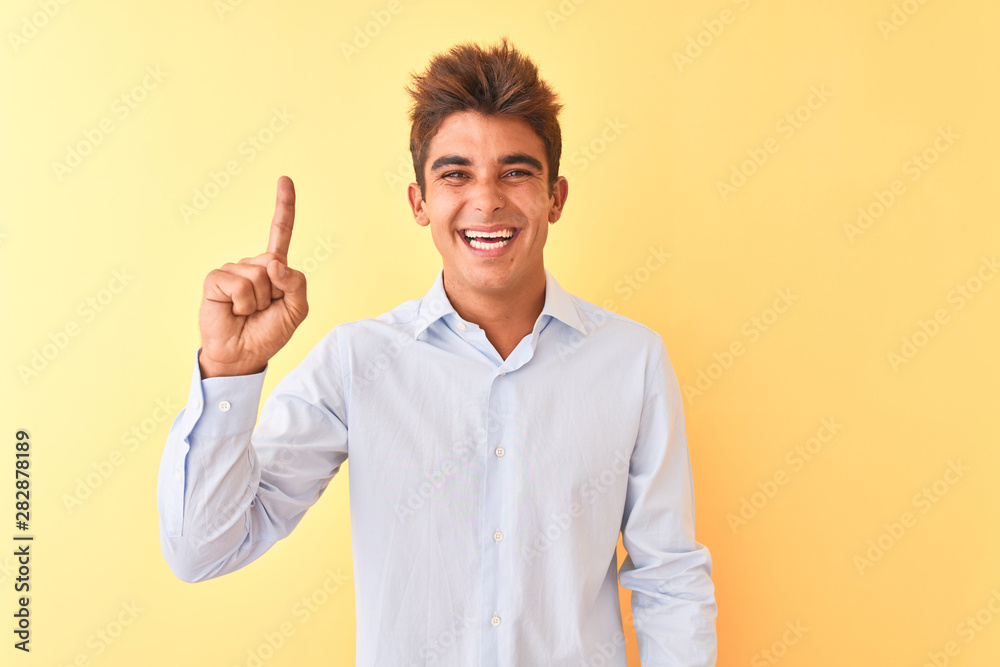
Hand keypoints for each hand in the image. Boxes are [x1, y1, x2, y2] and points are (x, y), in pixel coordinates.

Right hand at [197, 176, 308, 377]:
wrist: (243, 355)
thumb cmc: (269, 333)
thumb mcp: (296, 310)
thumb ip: (296, 283)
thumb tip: (275, 263)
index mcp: (274, 268)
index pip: (280, 232)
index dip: (284, 206)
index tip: (284, 180)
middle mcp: (253, 264)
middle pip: (274, 263)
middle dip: (276, 292)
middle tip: (264, 310)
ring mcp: (233, 270)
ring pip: (258, 274)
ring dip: (259, 300)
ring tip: (248, 312)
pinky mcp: (215, 280)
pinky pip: (238, 283)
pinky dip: (242, 302)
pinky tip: (234, 310)